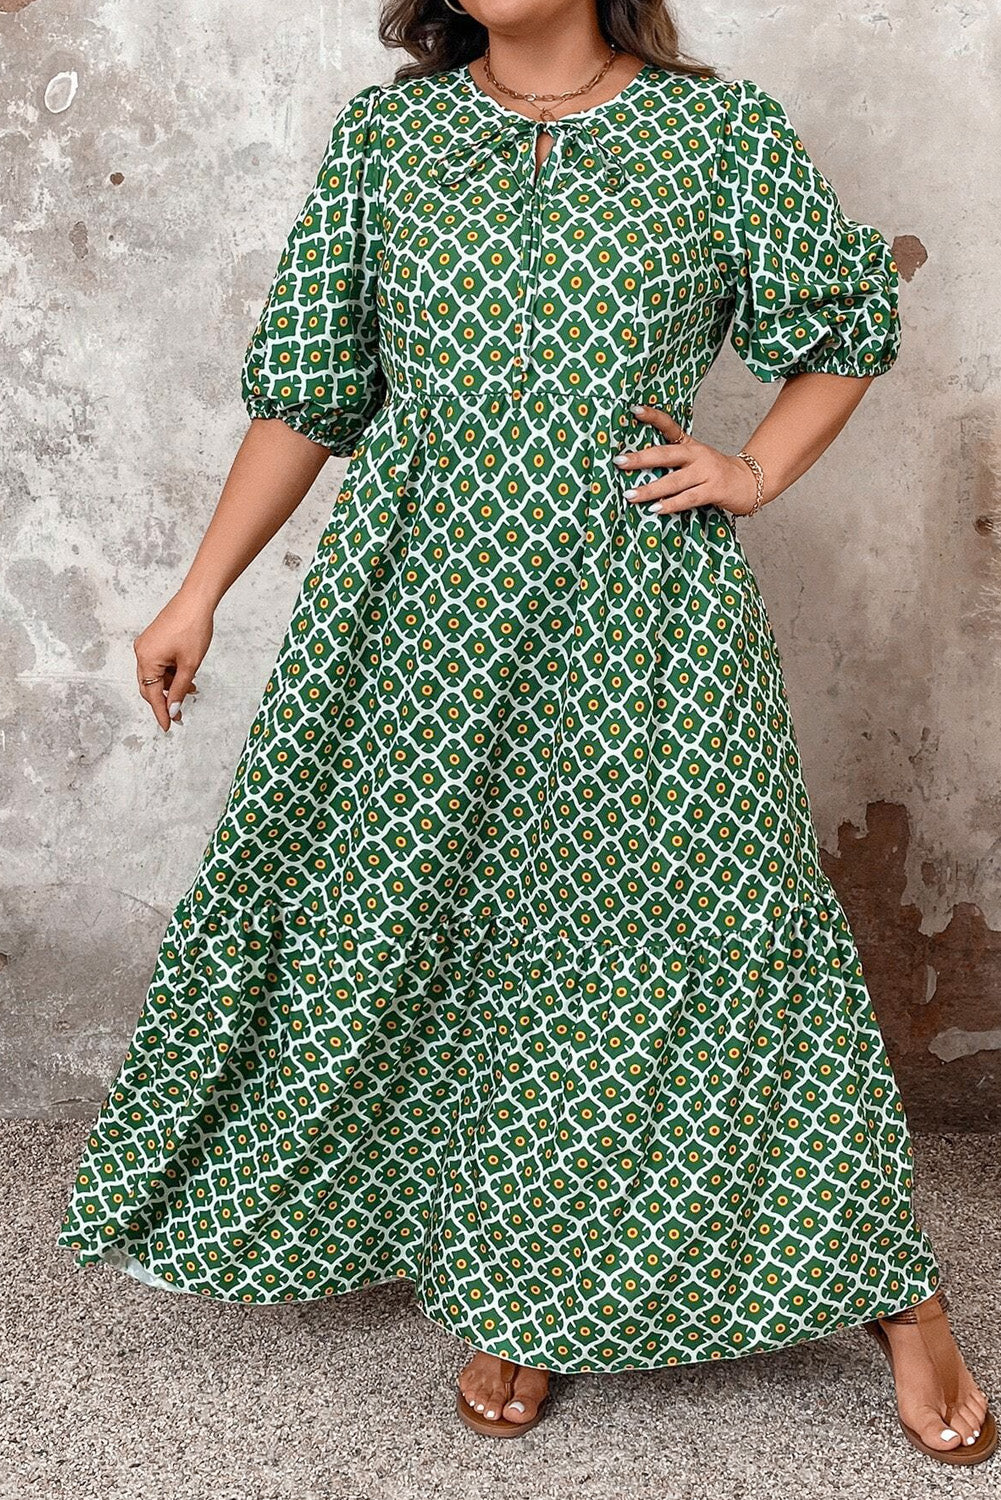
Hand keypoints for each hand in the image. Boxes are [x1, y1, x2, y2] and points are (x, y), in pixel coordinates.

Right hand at [133, 591, 212, 732]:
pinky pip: (158, 663)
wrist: (196, 601)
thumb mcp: (189, 665)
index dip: (161, 712)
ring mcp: (146, 645)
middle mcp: (141, 652)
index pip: (152, 695)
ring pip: (156, 675)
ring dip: (170, 685)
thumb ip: (179, 689)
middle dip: (165, 700)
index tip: (168, 727)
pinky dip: (170, 672)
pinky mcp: (153, 639)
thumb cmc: (193, 628)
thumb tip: (173, 709)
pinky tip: (185, 676)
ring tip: (190, 689)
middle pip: (149, 686)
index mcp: (146, 660)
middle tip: (179, 715)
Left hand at [612, 405, 761, 516]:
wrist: (749, 482)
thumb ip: (671, 462)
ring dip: (650, 489)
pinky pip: (688, 498)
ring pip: (674, 480)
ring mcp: (706, 471)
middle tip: (619, 462)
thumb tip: (635, 468)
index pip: (670, 426)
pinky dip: (671, 504)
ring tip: (630, 495)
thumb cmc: (714, 474)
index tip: (634, 410)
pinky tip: (656, 509)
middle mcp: (697, 454)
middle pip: (665, 454)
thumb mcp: (694, 460)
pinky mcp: (714, 489)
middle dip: (640, 459)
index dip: (653, 417)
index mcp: (690, 445)